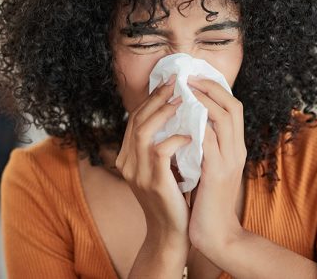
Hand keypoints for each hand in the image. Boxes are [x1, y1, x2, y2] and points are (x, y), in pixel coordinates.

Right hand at [115, 75, 191, 241]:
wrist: (172, 233)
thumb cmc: (172, 198)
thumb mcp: (161, 168)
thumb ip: (160, 145)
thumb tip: (176, 114)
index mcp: (127, 157)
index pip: (135, 119)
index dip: (151, 99)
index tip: (169, 83)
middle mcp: (126, 163)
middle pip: (137, 120)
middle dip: (157, 98)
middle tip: (177, 83)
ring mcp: (136, 173)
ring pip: (144, 131)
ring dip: (164, 112)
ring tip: (183, 100)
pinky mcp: (152, 182)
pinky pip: (161, 151)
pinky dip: (175, 139)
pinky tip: (190, 134)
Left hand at [186, 77, 247, 253]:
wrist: (215, 235)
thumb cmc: (205, 202)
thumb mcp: (206, 168)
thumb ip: (201, 147)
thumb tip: (184, 124)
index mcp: (234, 148)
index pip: (233, 108)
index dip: (216, 90)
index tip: (195, 78)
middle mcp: (236, 151)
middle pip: (233, 107)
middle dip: (210, 88)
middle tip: (188, 77)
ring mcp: (229, 161)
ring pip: (224, 119)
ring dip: (204, 100)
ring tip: (184, 90)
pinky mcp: (217, 174)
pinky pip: (210, 142)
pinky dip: (196, 126)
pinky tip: (180, 118)